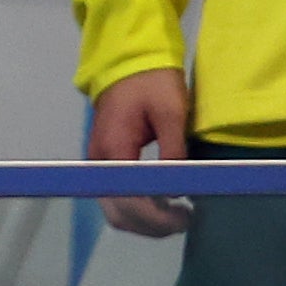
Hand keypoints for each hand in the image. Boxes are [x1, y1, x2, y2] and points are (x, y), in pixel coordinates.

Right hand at [88, 66, 192, 237]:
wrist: (128, 60)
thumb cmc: (152, 81)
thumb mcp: (171, 111)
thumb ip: (173, 151)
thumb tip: (177, 190)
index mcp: (115, 148)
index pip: (130, 198)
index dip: (157, 216)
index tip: (185, 215)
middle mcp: (100, 162)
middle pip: (118, 213)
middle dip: (152, 225)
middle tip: (185, 219)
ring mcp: (100, 164)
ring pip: (116, 210)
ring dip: (145, 221)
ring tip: (177, 215)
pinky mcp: (105, 163)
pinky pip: (117, 198)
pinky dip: (139, 209)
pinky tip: (162, 204)